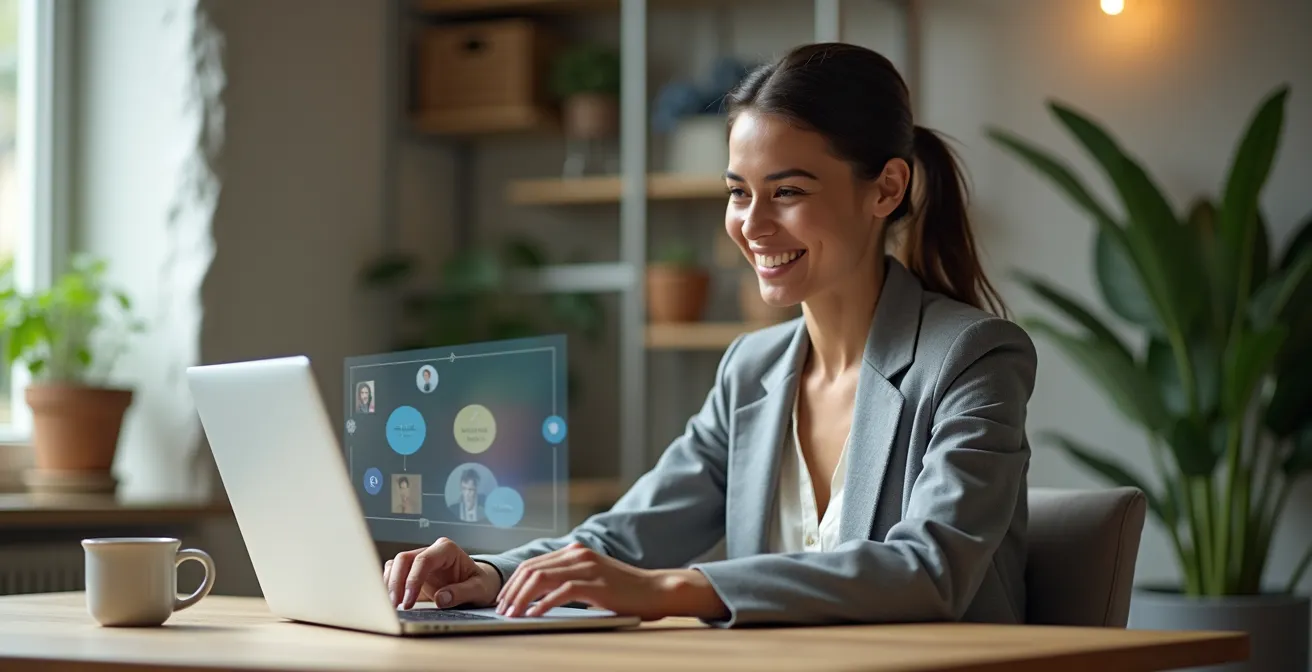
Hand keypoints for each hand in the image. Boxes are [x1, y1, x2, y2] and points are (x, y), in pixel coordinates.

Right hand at [383, 537, 499, 609]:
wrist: (478, 584)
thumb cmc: (479, 583)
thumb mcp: (479, 589)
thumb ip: (462, 593)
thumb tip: (441, 598)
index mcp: (447, 550)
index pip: (423, 560)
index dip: (413, 580)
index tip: (409, 602)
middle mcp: (430, 551)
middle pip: (404, 559)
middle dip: (396, 582)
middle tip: (395, 605)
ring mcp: (419, 560)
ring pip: (395, 565)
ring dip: (390, 584)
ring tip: (391, 606)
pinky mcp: (412, 572)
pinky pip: (393, 573)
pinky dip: (389, 586)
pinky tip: (391, 601)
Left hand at [495, 543, 726, 620]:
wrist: (655, 590)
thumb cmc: (624, 590)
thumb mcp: (592, 579)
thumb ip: (569, 579)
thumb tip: (538, 595)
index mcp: (575, 552)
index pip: (533, 563)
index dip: (513, 582)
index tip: (503, 600)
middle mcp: (578, 555)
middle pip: (532, 569)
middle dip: (512, 591)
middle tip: (502, 610)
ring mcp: (587, 567)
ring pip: (541, 578)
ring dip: (522, 597)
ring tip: (513, 614)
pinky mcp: (596, 583)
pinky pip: (561, 591)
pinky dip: (543, 604)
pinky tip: (535, 615)